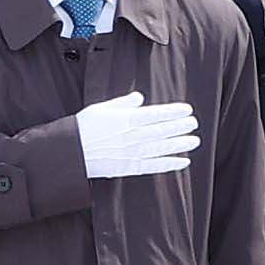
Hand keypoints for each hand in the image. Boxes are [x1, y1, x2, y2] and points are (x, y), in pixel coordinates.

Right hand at [75, 89, 200, 179]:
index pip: (156, 114)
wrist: (70, 152)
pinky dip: (169, 164)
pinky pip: (154, 166)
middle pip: (162, 130)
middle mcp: (132, 136)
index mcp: (126, 119)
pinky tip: (182, 161)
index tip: (187, 110)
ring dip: (180, 144)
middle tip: (194, 123)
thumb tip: (139, 97)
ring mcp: (132, 153)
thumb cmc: (82, 127)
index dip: (174, 112)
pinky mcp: (129, 167)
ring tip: (194, 141)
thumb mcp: (101, 108)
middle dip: (180, 126)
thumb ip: (123, 103)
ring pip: (162, 148)